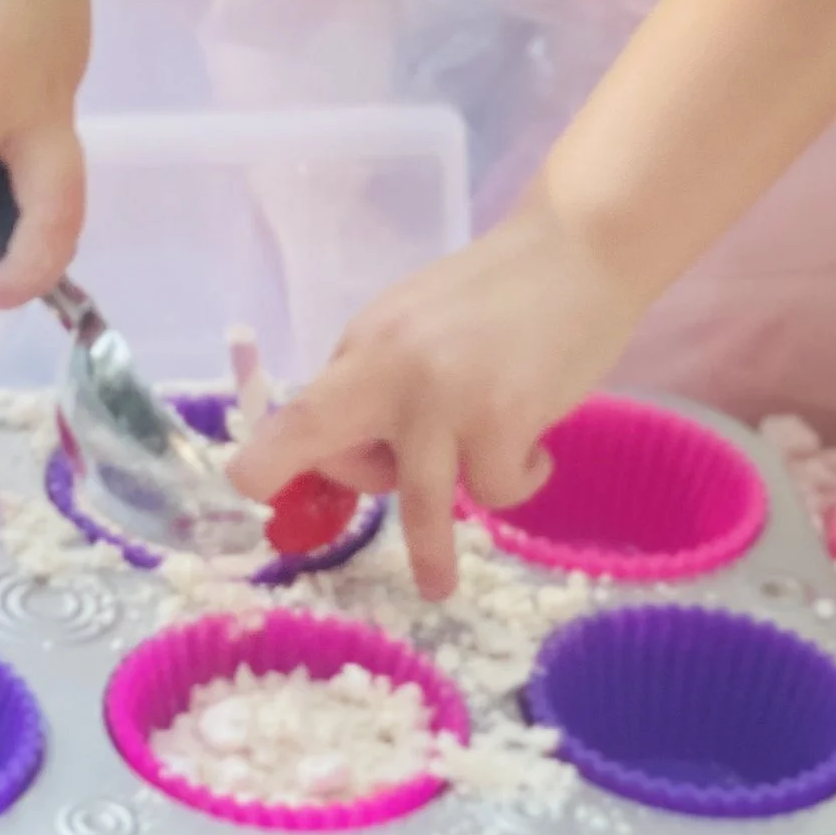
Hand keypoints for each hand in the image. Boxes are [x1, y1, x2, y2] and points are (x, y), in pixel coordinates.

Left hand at [225, 200, 645, 599]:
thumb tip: (363, 455)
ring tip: (435, 587)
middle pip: (312, 429)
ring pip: (419, 500)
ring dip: (430, 552)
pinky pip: (497, 487)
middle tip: (252, 495)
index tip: (265, 484)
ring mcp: (444, 395)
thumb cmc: (506, 295)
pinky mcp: (502, 418)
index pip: (302, 407)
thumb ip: (386, 381)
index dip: (283, 452)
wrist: (583, 248)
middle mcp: (390, 366)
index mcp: (366, 344)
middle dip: (276, 468)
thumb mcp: (422, 326)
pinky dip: (518, 480)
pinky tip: (536, 447)